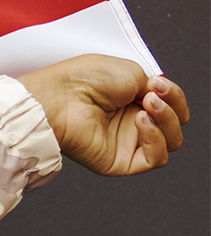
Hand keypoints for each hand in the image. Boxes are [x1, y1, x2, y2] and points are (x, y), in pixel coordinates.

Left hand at [16, 55, 187, 175]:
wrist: (62, 96)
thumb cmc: (86, 80)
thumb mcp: (133, 73)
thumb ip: (157, 89)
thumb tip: (164, 99)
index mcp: (134, 102)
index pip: (171, 107)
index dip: (174, 96)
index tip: (158, 84)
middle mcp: (130, 124)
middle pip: (174, 125)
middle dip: (171, 107)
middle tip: (152, 95)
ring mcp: (125, 144)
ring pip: (170, 142)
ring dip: (166, 121)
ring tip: (147, 106)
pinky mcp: (118, 162)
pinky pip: (154, 159)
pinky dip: (156, 139)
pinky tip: (140, 122)